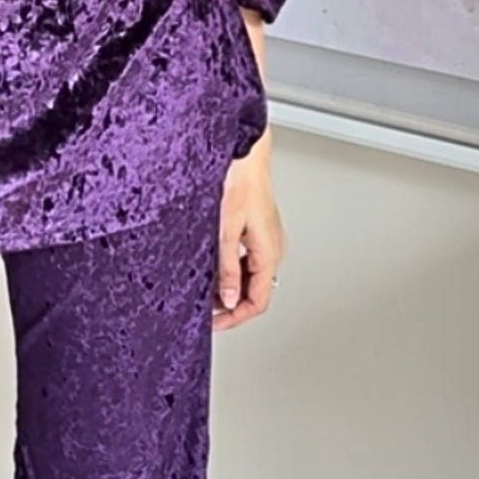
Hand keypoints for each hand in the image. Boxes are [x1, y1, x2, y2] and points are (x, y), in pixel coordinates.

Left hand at [213, 132, 284, 329]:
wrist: (244, 155)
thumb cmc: (238, 183)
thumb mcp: (226, 231)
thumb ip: (228, 269)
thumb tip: (228, 298)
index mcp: (269, 253)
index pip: (258, 301)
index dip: (235, 317)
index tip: (215, 323)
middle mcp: (273, 249)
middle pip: (255, 291)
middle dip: (230, 304)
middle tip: (205, 308)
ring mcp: (267, 239)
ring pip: (251, 276)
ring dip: (229, 286)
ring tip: (205, 286)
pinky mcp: (259, 230)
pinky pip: (248, 259)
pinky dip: (231, 268)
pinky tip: (214, 265)